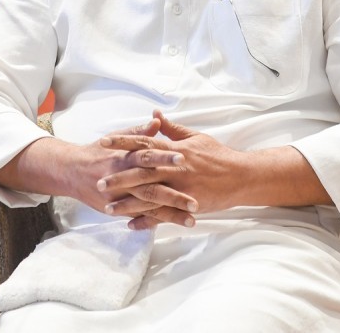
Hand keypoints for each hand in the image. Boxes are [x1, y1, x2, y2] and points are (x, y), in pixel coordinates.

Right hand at [0, 117, 196, 229]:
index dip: (165, 156)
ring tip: (193, 218)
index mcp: (125, 156)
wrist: (72, 172)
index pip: (148, 155)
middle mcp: (123, 177)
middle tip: (196, 199)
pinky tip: (174, 225)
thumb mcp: (116, 137)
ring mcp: (121, 196)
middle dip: (174, 194)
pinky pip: (140, 216)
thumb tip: (158, 121)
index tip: (184, 157)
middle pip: (151, 185)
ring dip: (171, 213)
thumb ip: (139, 133)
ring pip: (149, 205)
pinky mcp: (118, 209)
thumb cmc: (99, 152)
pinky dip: (156, 222)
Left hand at [99, 111, 243, 223]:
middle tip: (98, 182)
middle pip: (140, 171)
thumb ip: (171, 128)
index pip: (143, 142)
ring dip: (127, 202)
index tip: (103, 142)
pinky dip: (146, 220)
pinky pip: (163, 214)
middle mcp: (174, 168)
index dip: (122, 142)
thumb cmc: (217, 155)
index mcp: (173, 150)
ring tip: (107, 207)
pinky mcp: (186, 204)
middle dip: (118, 176)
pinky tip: (130, 225)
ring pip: (148, 195)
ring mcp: (180, 187)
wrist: (241, 177)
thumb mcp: (194, 137)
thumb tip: (154, 114)